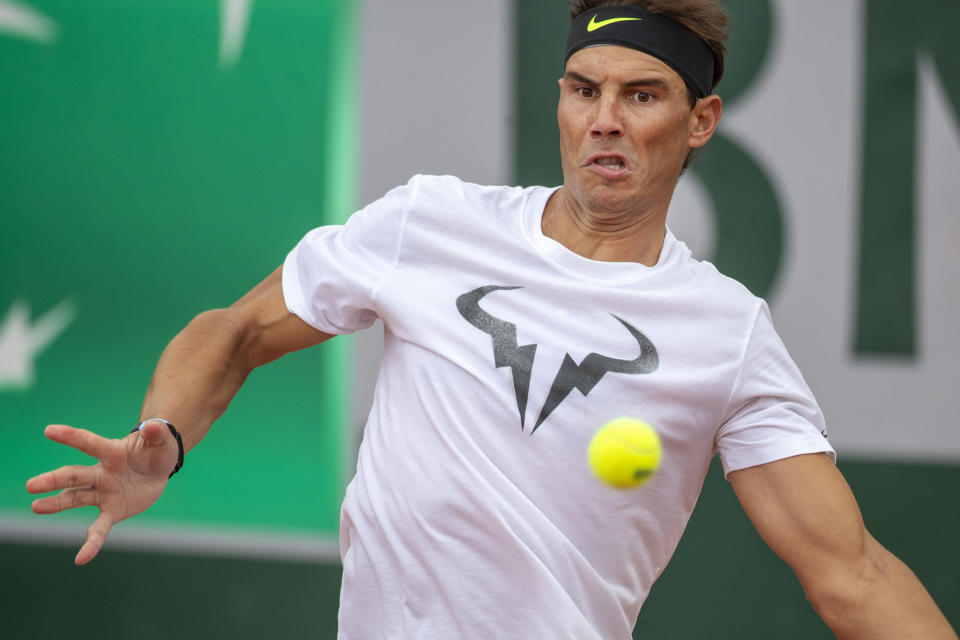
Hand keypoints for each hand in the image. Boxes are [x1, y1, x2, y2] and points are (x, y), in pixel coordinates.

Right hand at [25, 421, 179, 564]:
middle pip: (75, 475)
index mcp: (112, 452)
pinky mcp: (111, 511)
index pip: (90, 443)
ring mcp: (104, 492)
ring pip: (76, 498)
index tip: (49, 430)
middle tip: (31, 485)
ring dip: (57, 504)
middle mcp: (102, 473)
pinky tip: (81, 558)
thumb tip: (154, 425)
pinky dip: (92, 543)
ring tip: (36, 507)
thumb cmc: (156, 450)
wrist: (158, 470)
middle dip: (54, 480)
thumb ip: (157, 434)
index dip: (71, 437)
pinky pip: (99, 528)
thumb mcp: (162, 441)